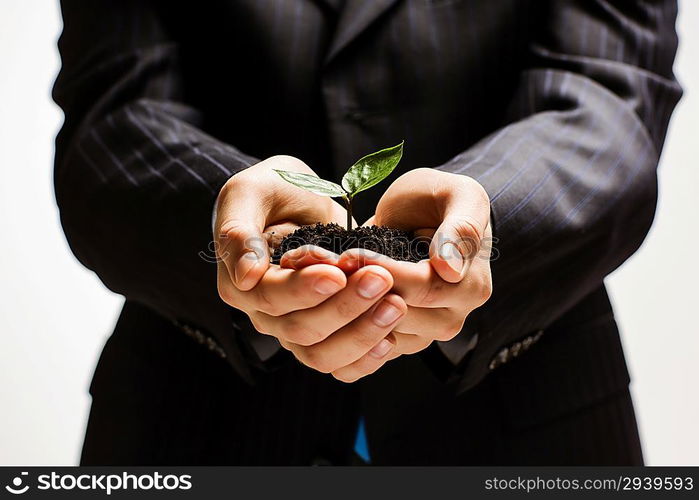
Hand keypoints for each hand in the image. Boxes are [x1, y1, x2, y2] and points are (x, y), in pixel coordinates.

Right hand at [215, 156, 404, 378]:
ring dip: (362, 334)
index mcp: (242, 284)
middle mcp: (267, 315)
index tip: (339, 271)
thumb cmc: (274, 190)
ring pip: (322, 356)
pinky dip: (366, 358)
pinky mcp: (327, 336)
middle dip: (344, 307)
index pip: (271, 298)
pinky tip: (392, 337)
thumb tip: (247, 276)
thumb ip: (239, 231)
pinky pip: (343, 366)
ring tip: (396, 305)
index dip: (305, 289)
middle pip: (301, 330)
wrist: (305, 199)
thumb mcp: (250, 192)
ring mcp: (297, 330)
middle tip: (381, 278)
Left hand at [344, 168, 492, 358]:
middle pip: (398, 314)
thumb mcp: (459, 195)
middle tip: (329, 265)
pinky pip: (368, 343)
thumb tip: (450, 269)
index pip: (421, 289)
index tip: (351, 253)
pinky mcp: (397, 339)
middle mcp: (452, 318)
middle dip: (360, 289)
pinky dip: (345, 321)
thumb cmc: (440, 199)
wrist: (420, 213)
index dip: (381, 271)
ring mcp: (424, 333)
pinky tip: (330, 292)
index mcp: (470, 287)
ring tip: (326, 276)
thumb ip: (461, 227)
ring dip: (347, 305)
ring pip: (378, 332)